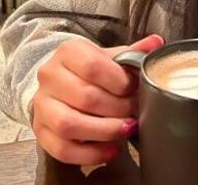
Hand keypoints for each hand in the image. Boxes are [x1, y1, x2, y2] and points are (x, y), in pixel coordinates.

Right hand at [31, 34, 164, 164]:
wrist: (59, 83)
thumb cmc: (90, 70)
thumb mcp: (110, 56)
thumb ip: (132, 53)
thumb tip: (156, 43)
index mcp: (68, 52)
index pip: (93, 66)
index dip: (119, 81)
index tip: (134, 88)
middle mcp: (50, 77)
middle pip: (85, 97)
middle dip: (118, 108)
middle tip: (135, 110)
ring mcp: (42, 106)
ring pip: (70, 124)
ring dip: (105, 131)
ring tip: (126, 129)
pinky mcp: (41, 131)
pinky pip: (63, 149)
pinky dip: (91, 154)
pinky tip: (112, 149)